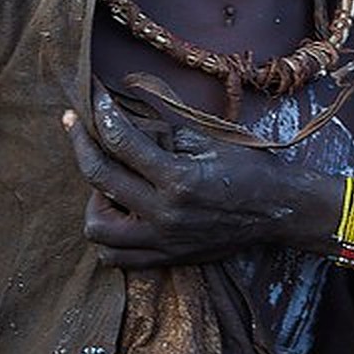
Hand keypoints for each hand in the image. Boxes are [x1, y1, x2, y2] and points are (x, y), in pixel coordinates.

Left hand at [63, 92, 334, 265]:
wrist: (277, 210)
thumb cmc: (247, 168)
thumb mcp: (207, 140)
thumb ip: (160, 132)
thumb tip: (120, 117)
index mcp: (179, 179)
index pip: (123, 142)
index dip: (102, 113)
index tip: (92, 95)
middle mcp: (166, 214)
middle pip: (99, 179)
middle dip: (82, 144)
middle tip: (76, 124)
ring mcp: (163, 242)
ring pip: (97, 228)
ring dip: (94, 199)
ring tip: (109, 181)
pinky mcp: (165, 258)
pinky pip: (115, 257)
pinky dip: (106, 234)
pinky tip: (116, 210)